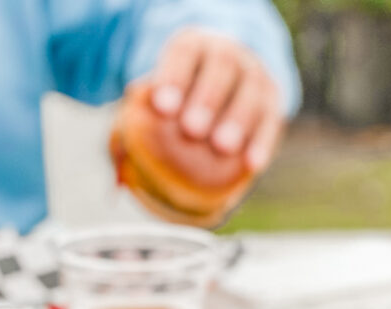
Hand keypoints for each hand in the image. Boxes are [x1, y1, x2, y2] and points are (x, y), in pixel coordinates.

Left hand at [150, 29, 284, 173]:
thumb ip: (141, 126)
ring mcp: (253, 74)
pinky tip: (250, 165)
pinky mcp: (273, 101)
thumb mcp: (160, 99)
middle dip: (205, 98)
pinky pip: (271, 119)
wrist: (228, 78)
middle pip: (220, 68)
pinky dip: (262, 141)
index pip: (183, 53)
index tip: (162, 106)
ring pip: (250, 91)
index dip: (173, 77)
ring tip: (221, 147)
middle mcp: (226, 54)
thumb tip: (118, 179)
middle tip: (192, 129)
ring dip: (237, 119)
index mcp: (193, 46)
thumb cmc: (182, 99)